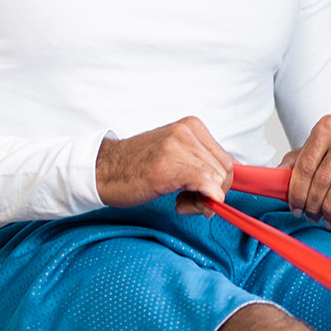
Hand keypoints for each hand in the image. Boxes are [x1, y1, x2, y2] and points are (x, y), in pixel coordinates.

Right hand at [95, 117, 234, 215]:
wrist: (103, 170)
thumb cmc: (137, 166)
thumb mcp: (175, 155)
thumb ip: (201, 165)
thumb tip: (225, 186)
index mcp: (192, 126)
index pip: (227, 160)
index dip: (220, 184)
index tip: (204, 194)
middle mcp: (187, 131)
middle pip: (225, 170)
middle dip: (214, 193)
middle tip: (188, 201)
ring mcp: (177, 146)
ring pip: (216, 180)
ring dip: (202, 200)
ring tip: (179, 201)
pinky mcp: (168, 165)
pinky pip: (204, 183)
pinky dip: (203, 199)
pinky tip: (180, 204)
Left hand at [278, 115, 330, 228]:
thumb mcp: (315, 158)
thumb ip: (294, 165)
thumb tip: (274, 176)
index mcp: (327, 126)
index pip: (307, 162)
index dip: (298, 190)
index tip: (295, 208)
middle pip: (324, 173)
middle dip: (314, 201)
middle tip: (312, 216)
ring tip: (327, 218)